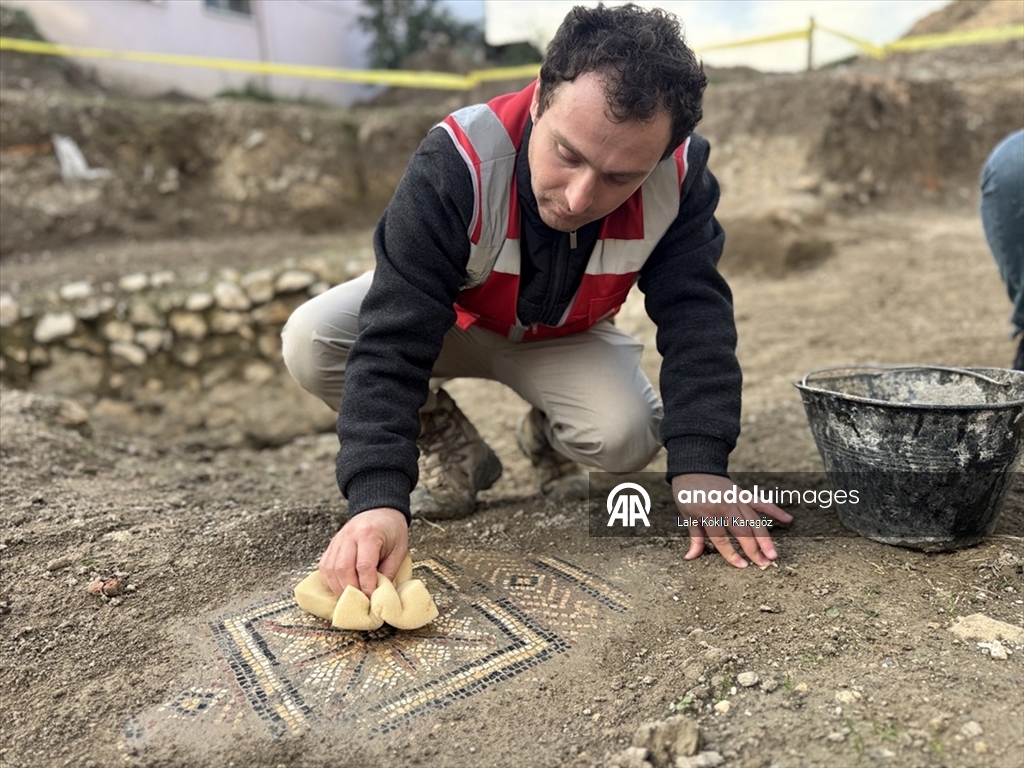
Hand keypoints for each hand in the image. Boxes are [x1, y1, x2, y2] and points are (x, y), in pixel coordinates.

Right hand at [317, 507, 408, 596]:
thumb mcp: (399, 550)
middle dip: (351, 590)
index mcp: (369, 534)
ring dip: (339, 588)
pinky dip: (330, 581)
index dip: (367, 586)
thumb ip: (389, 572)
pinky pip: (325, 567)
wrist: (380, 511)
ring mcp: (337, 540)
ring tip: (351, 598)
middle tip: (361, 602)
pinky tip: (341, 588)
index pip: (364, 566)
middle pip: (342, 568)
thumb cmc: (392, 530)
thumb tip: (379, 596)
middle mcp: (349, 536)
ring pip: (329, 569)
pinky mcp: (331, 546)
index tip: (372, 599)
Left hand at [672, 473, 792, 568]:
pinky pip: (761, 503)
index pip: (722, 538)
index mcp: (708, 513)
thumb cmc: (687, 494)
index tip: (743, 566)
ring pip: (754, 521)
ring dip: (765, 538)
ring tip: (773, 554)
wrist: (694, 468)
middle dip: (754, 549)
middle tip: (764, 563)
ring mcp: (736, 499)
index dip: (732, 554)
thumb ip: (695, 537)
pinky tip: (788, 520)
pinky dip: (774, 510)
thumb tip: (690, 558)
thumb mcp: (687, 516)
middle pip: (742, 531)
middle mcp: (724, 506)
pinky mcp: (743, 493)